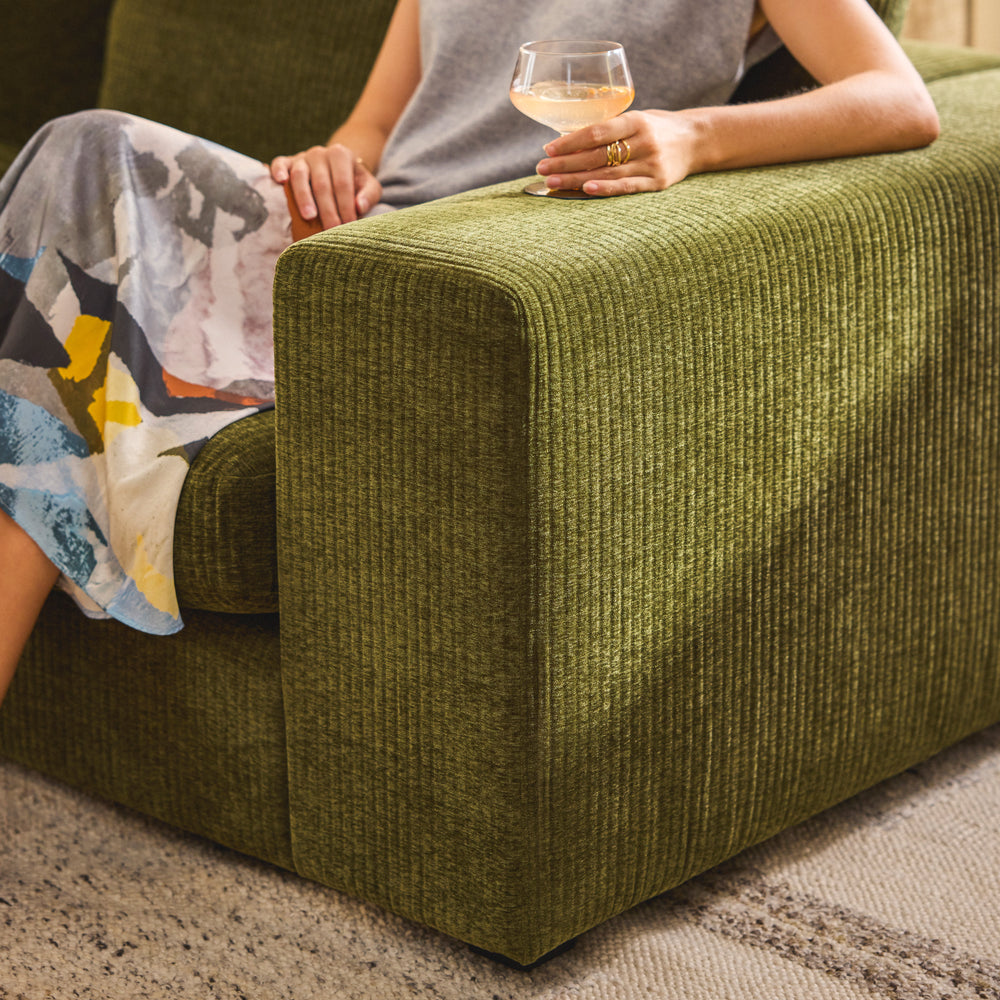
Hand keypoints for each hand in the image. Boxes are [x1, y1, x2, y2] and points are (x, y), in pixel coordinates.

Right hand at [270, 143, 380, 229]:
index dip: (345, 206)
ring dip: (304, 197)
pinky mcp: (287, 161)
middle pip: (322, 184)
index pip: (343, 184)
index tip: (348, 226)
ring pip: (300, 176)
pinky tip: (280, 181)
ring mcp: (302, 157)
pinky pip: (279, 163)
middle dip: (327, 210)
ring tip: (309, 217)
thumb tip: (359, 207)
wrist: (336, 165)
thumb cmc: (354, 181)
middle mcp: (320, 153)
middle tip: (330, 230)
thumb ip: (368, 195)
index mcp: (341, 155)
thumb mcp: (368, 185)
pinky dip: (278, 171)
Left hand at [535, 110, 698, 196]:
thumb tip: (568, 143)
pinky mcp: (658, 182)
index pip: (596, 132)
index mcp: (636, 120)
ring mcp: (652, 163)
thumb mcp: (636, 119)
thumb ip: (609, 129)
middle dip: (566, 163)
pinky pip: (627, 187)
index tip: (548, 149)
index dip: (570, 142)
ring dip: (577, 179)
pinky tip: (586, 190)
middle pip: (597, 155)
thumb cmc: (657, 128)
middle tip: (542, 169)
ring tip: (553, 182)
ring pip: (608, 173)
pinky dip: (606, 189)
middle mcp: (644, 141)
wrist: (697, 139)